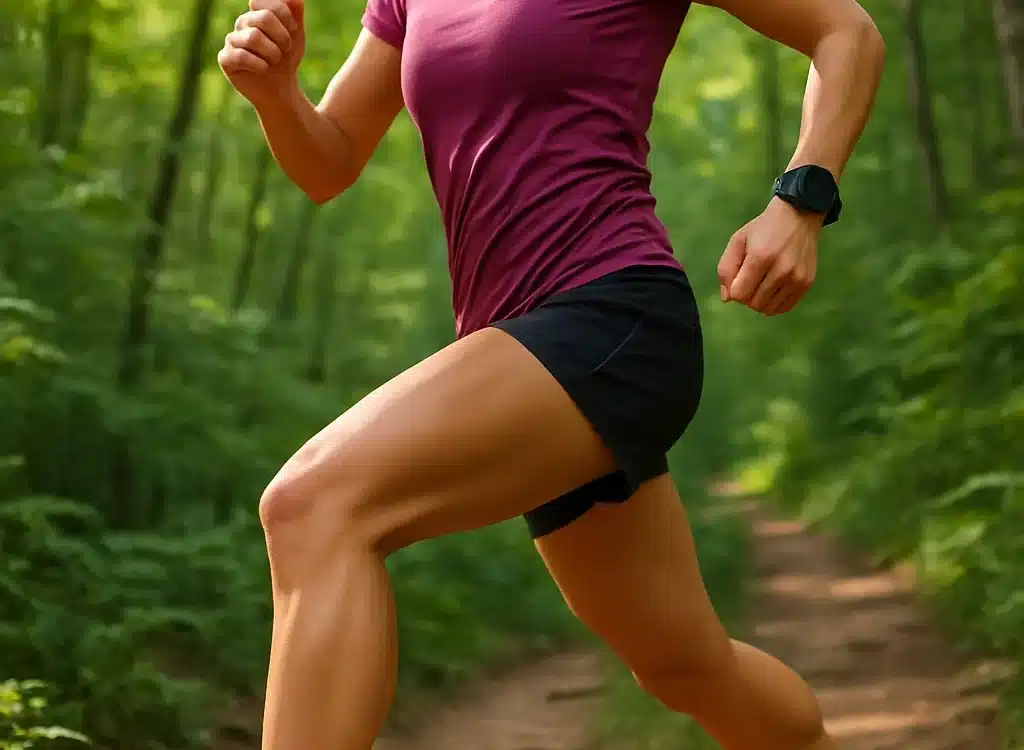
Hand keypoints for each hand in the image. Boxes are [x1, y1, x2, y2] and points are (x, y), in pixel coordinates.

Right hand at [218, 0, 305, 106]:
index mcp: (256, 13)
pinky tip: (262, 69)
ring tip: (274, 61)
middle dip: (282, 36)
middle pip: (263, 18)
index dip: (285, 16)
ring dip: (272, 53)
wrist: (282, 88)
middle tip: (285, 49)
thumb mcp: (296, 34)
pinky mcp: (225, 59)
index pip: (266, 2)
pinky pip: (240, 56)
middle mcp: (242, 23)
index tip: (293, 30)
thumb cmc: (287, 58)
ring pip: (253, 37)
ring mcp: (231, 40)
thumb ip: (295, 12)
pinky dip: (259, 65)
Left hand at [716, 197, 819, 315]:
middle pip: (753, 304)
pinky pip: (784, 308)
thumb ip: (726, 269)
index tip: (739, 278)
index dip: (734, 290)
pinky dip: (774, 303)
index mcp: (760, 257)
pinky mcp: (807, 283)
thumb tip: (727, 298)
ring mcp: (797, 278)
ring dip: (760, 301)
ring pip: (768, 309)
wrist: (799, 216)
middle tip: (751, 279)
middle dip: (746, 296)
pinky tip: (773, 289)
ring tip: (762, 283)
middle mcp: (781, 270)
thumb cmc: (763, 229)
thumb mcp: (737, 241)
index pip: (739, 294)